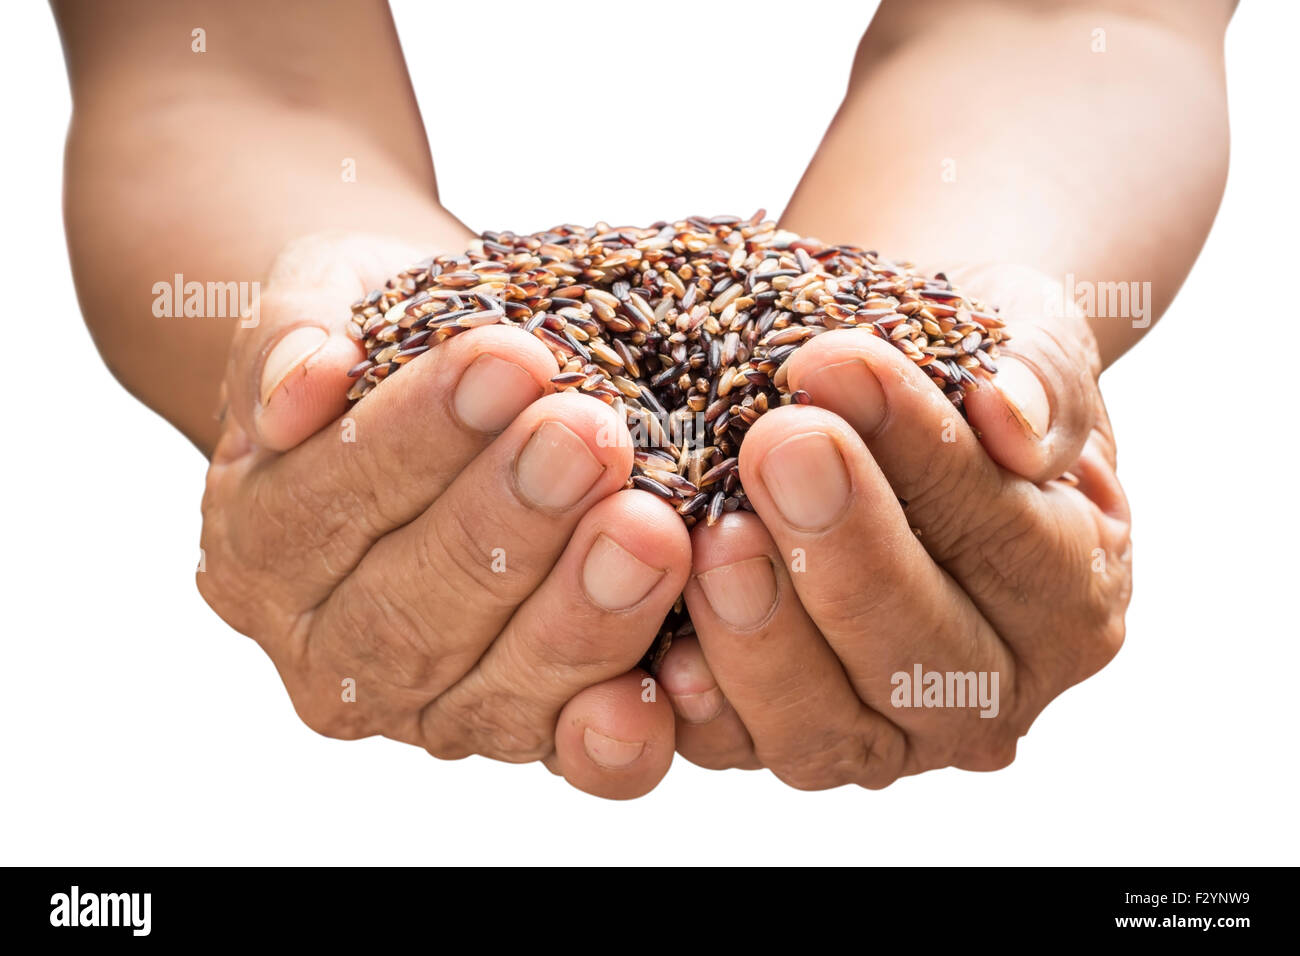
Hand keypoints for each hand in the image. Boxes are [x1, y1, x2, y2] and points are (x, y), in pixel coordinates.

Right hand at [199, 232, 689, 797]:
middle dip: (506, 524)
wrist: (455, 386)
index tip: (509, 360)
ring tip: (651, 529)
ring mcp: (426, 708)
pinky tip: (670, 681)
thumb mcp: (327, 297)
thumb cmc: (394, 339)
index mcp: (260, 546)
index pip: (327, 501)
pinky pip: (567, 758)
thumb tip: (303, 382)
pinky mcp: (520, 731)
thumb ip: (293, 335)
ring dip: (577, 614)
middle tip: (589, 439)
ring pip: (491, 692)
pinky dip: (615, 734)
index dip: (418, 437)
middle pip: (407, 612)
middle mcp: (327, 651)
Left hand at [656, 264, 1131, 787]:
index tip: (838, 363)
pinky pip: (735, 748)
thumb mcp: (1027, 337)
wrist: (885, 406)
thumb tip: (1011, 417)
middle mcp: (989, 690)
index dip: (925, 455)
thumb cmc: (958, 374)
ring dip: (764, 635)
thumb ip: (1043, 375)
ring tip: (715, 534)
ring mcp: (884, 734)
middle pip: (925, 657)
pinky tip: (661, 641)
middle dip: (844, 549)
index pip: (1010, 538)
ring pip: (828, 729)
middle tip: (776, 446)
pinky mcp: (782, 740)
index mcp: (1071, 596)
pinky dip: (697, 703)